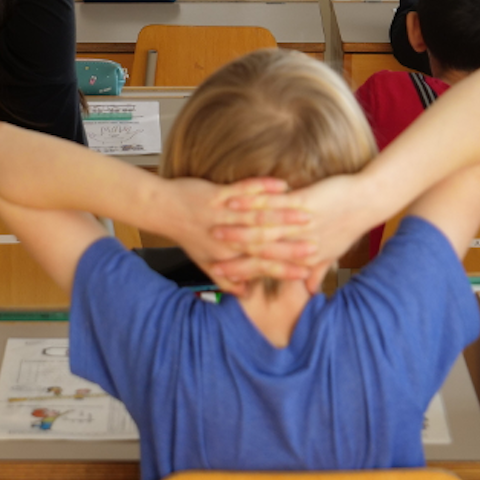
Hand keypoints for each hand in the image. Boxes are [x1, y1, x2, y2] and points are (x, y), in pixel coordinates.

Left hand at [152, 177, 316, 296]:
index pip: (260, 266)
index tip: (306, 272)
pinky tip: (282, 184)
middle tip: (317, 243)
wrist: (163, 209)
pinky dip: (263, 187)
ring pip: (257, 217)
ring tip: (307, 214)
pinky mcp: (217, 195)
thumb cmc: (186, 235)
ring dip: (284, 215)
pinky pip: (243, 190)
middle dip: (293, 243)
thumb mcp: (204, 262)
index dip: (284, 269)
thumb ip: (227, 280)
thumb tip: (244, 295)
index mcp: (227, 255)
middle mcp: (226, 238)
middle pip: (264, 243)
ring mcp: (222, 215)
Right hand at [211, 173, 367, 271]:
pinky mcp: (305, 202)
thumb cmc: (349, 224)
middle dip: (233, 256)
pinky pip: (274, 205)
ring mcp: (302, 224)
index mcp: (306, 259)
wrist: (369, 201)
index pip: (268, 268)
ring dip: (237, 230)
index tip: (222, 276)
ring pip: (264, 230)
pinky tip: (233, 200)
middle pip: (261, 253)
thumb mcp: (334, 252)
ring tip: (214, 229)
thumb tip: (310, 290)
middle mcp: (301, 245)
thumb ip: (318, 271)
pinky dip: (252, 203)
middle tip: (209, 258)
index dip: (244, 273)